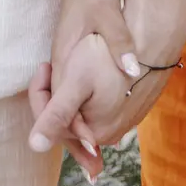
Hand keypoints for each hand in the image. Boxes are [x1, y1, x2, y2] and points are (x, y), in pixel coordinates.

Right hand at [29, 0, 145, 176]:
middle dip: (74, 142)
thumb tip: (132, 69)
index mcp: (65, 59)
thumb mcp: (108, 14)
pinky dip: (81, 113)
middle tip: (95, 170)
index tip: (89, 156)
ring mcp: (64, 63)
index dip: (70, 132)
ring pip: (64, 106)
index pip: (57, 104)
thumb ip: (119, 42)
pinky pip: (71, 95)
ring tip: (97, 158)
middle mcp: (60, 65)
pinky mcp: (71, 60)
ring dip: (77, 131)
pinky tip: (99, 122)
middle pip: (59, 113)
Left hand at [29, 32, 173, 158]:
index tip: (44, 65)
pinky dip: (89, 91)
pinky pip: (101, 105)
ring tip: (73, 63)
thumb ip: (57, 115)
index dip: (42, 93)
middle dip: (56, 93)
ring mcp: (123, 122)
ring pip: (84, 111)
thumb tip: (35, 147)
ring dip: (71, 92)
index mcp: (94, 133)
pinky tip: (90, 68)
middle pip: (69, 119)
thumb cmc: (108, 56)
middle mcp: (110, 134)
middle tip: (55, 63)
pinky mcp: (131, 107)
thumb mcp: (76, 81)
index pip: (53, 122)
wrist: (150, 38)